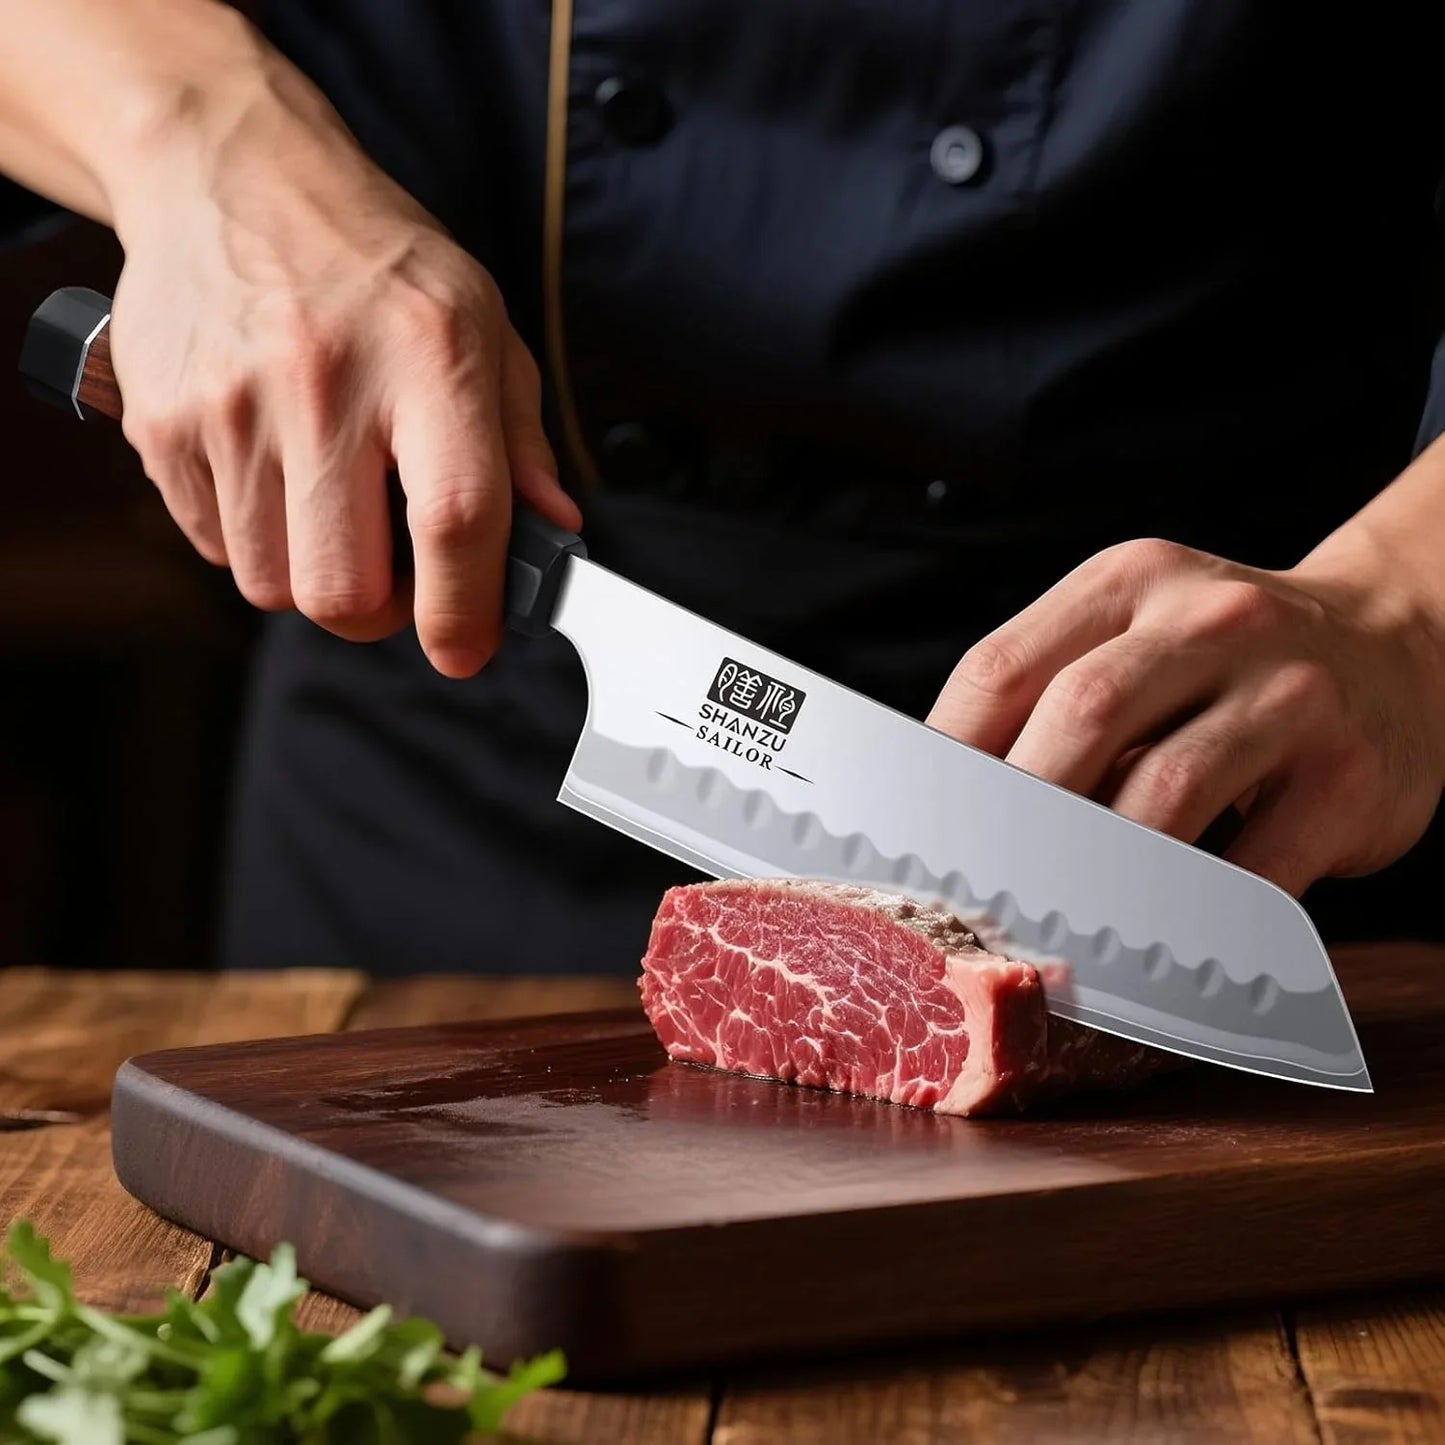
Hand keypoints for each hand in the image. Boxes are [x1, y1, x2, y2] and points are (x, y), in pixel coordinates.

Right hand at [106, 38, 579, 676]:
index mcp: (428, 356)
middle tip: (396, 571)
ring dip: (312, 574)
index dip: (465, 609)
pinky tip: (274, 475)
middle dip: (380, 610)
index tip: (467, 645)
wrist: (231, 176)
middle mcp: (324, 382)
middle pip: (345, 589)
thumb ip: (521, 440)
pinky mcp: (161, 423)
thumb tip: (553, 533)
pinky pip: (214, 548)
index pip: (455, 520)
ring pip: (273, 585)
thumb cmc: (373, 262)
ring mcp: (230, 405)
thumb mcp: (480, 324)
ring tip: (331, 505)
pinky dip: (253, 538)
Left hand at [927, 536, 1444, 894]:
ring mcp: (1289, 693)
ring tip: (1048, 923)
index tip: (913, 831)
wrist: (1397, 646)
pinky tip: (1148, 941)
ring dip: (1095, 872)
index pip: (1003, 667)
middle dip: (1014, 816)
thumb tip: (944, 806)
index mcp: (1128, 583)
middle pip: (1081, 717)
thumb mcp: (1137, 633)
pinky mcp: (1347, 776)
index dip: (944, 759)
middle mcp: (1210, 619)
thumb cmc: (1226, 663)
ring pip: (1167, 792)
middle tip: (973, 888)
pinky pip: (1252, 867)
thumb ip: (1051, 696)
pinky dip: (1188, 916)